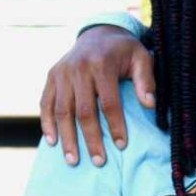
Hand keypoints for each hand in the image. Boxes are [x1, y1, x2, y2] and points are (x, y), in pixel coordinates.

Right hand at [39, 26, 154, 166]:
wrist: (98, 33)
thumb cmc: (124, 51)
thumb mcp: (142, 57)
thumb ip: (146, 80)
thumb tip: (149, 105)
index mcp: (102, 65)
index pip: (109, 102)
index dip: (116, 125)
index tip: (122, 146)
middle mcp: (78, 69)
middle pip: (83, 111)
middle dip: (91, 139)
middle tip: (99, 162)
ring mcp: (61, 73)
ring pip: (61, 111)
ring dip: (67, 138)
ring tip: (73, 161)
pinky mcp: (51, 76)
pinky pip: (45, 103)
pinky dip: (47, 123)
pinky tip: (52, 142)